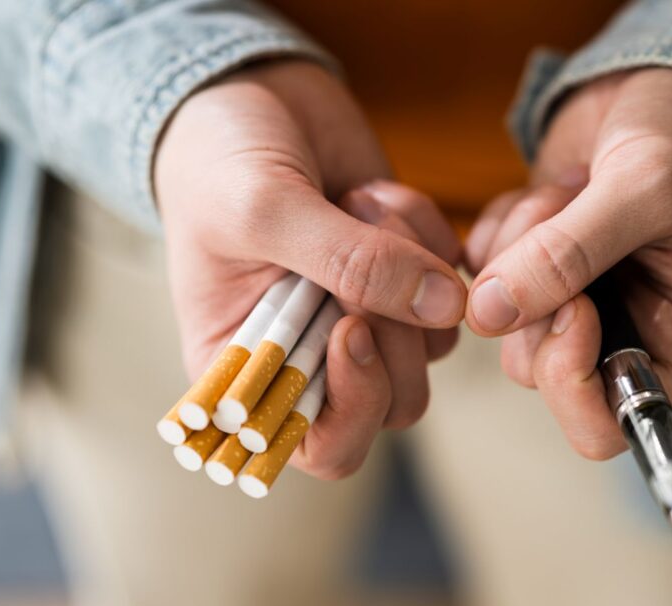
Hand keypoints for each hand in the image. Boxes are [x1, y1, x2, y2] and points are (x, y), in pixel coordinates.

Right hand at [155, 60, 464, 478]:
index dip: (354, 408)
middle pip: (395, 405)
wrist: (250, 94)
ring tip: (357, 204)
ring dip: (409, 268)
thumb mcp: (262, 208)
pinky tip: (374, 193)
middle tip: (364, 246)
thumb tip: (445, 309)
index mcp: (249, 373)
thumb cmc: (219, 159)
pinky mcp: (407, 277)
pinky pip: (452, 284)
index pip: (321, 446)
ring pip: (432, 346)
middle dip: (396, 330)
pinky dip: (427, 234)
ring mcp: (367, 318)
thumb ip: (349, 262)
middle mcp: (314, 359)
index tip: (354, 330)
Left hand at [465, 68, 671, 458]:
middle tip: (567, 217)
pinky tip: (548, 191)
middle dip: (538, 294)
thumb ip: (568, 254)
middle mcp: (630, 346)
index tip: (569, 304)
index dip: (568, 373)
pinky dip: (503, 229)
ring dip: (519, 249)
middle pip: (541, 373)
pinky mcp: (537, 281)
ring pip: (504, 326)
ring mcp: (579, 316)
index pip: (606, 425)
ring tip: (570, 191)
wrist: (662, 89)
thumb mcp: (645, 187)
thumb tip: (488, 314)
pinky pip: (483, 280)